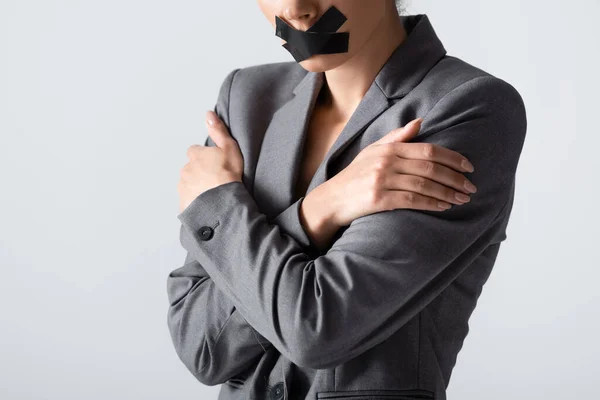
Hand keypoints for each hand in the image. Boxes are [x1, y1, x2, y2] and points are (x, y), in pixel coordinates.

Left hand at [178, 110, 243, 212]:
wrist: (223, 201)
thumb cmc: (228, 174)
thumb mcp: (229, 147)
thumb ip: (218, 130)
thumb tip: (208, 114)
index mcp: (195, 155)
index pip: (195, 152)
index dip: (205, 157)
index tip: (215, 164)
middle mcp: (185, 170)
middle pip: (191, 168)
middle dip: (200, 172)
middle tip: (215, 179)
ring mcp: (183, 187)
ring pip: (189, 184)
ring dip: (197, 186)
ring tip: (212, 193)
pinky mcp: (183, 202)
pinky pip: (188, 200)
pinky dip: (195, 200)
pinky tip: (207, 203)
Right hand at [322, 118, 477, 226]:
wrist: (331, 200)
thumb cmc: (354, 176)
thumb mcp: (373, 151)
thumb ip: (397, 137)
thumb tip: (420, 121)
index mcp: (389, 148)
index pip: (428, 150)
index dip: (452, 158)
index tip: (469, 167)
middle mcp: (386, 162)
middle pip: (430, 168)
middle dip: (455, 178)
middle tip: (471, 187)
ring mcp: (382, 180)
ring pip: (424, 185)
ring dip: (448, 193)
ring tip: (462, 199)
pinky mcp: (378, 199)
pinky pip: (412, 200)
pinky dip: (431, 203)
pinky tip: (444, 207)